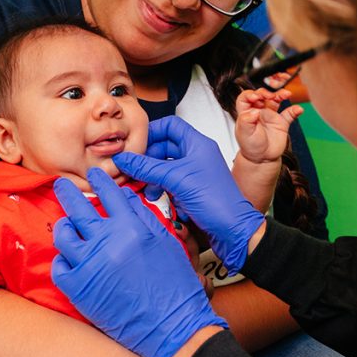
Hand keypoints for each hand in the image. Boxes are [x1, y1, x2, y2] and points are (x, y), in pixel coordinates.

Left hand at [51, 168, 226, 356]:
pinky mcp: (79, 289)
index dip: (99, 181)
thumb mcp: (165, 243)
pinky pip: (59, 266)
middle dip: (67, 192)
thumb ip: (144, 217)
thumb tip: (125, 197)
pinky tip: (70, 259)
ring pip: (63, 235)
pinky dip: (63, 260)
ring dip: (64, 227)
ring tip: (67, 225)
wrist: (172, 327)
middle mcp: (108, 243)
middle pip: (78, 208)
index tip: (93, 175)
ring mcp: (90, 266)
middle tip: (60, 184)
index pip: (109, 194)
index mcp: (132, 229)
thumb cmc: (175, 287)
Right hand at [113, 116, 264, 272]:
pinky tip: (157, 198)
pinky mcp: (193, 190)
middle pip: (165, 146)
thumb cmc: (214, 201)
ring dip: (153, 175)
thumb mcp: (176, 179)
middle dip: (148, 158)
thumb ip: (147, 168)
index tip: (134, 144)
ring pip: (166, 166)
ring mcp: (195, 173)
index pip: (170, 125)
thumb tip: (123, 159)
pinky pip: (171, 183)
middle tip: (133, 168)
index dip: (151, 132)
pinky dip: (161, 188)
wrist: (233, 231)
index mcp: (197, 144)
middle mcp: (197, 155)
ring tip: (145, 187)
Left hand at [235, 82, 303, 163]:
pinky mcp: (282, 122)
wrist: (262, 159)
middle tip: (269, 95)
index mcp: (247, 112)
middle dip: (266, 92)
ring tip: (286, 94)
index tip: (255, 97)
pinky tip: (298, 109)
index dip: (250, 94)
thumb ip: (246, 121)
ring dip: (281, 95)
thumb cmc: (250, 146)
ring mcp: (271, 116)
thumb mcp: (244, 134)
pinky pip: (289, 113)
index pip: (246, 97)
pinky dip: (295, 110)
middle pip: (262, 95)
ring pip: (276, 100)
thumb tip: (254, 111)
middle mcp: (259, 111)